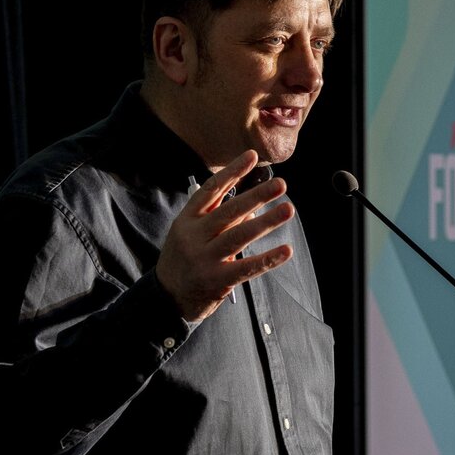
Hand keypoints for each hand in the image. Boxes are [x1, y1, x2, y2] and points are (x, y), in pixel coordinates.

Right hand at [156, 150, 294, 320]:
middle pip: (229, 211)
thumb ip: (220, 218)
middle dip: (256, 196)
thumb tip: (252, 205)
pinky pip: (246, 267)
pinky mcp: (216, 281)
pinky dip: (268, 259)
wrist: (165, 297)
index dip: (232, 172)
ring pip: (239, 235)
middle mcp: (194, 236)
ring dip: (266, 221)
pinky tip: (285, 250)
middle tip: (280, 185)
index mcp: (187, 220)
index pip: (211, 190)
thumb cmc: (184, 259)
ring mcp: (204, 259)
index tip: (252, 156)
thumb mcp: (192, 234)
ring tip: (288, 209)